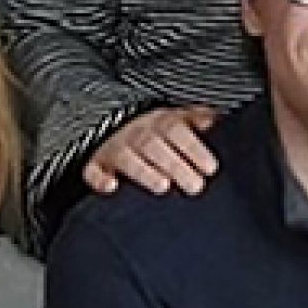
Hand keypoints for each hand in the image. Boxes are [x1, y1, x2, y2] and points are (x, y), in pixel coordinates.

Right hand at [83, 105, 219, 195]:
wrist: (115, 128)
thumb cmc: (158, 133)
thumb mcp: (179, 120)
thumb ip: (198, 120)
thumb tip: (215, 121)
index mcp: (160, 121)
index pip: (176, 129)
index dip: (193, 148)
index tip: (211, 168)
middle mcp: (136, 132)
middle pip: (154, 144)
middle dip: (175, 165)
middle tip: (196, 187)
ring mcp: (114, 148)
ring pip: (126, 156)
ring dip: (144, 171)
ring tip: (163, 187)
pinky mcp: (95, 164)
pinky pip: (92, 170)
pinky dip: (100, 178)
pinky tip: (112, 187)